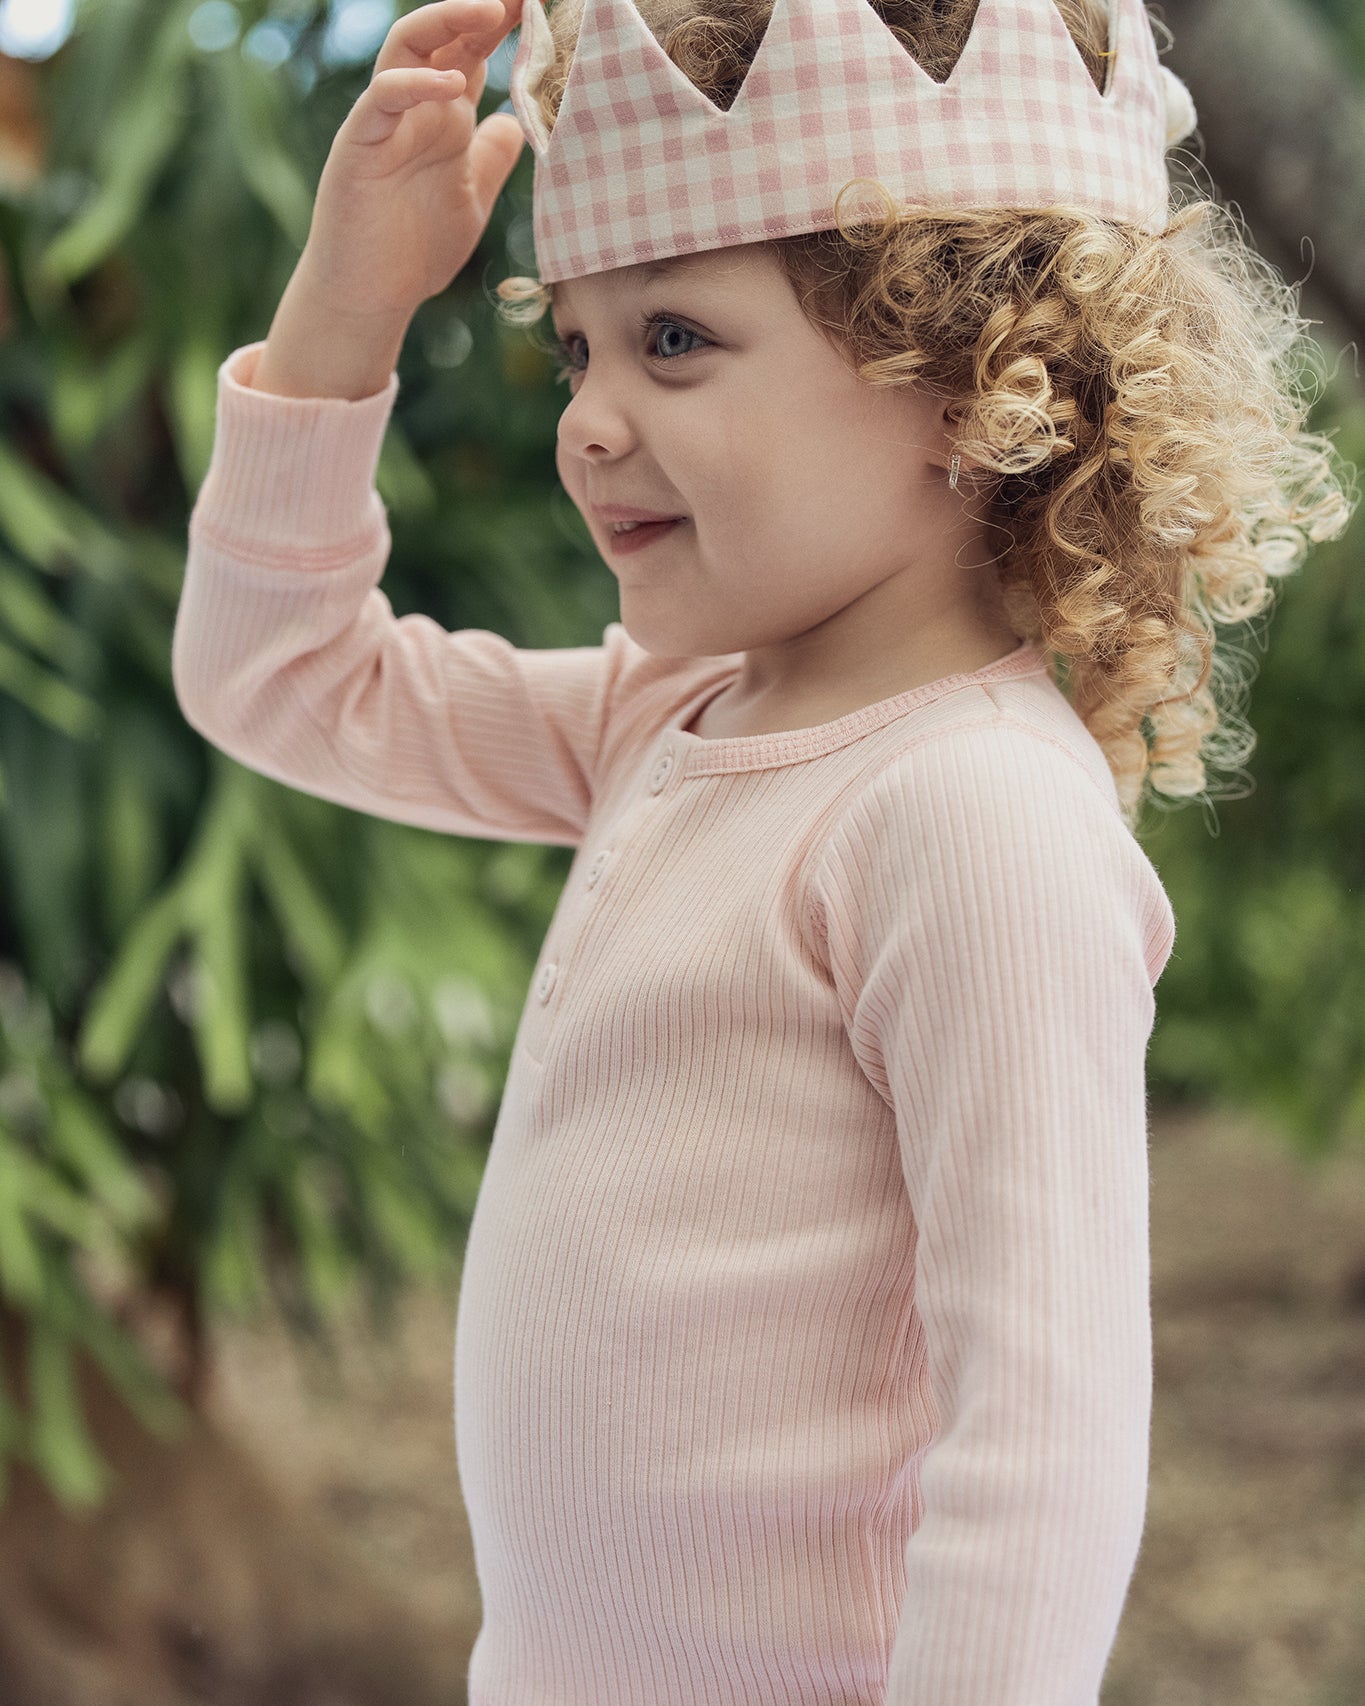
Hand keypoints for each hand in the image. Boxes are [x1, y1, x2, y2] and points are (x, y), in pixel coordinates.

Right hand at [299, 0, 527, 324]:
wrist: (372, 294)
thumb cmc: (415, 248)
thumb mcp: (472, 198)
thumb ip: (492, 158)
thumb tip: (517, 121)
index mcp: (444, 117)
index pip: (473, 51)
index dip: (504, 24)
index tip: (542, 5)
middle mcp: (415, 109)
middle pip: (443, 35)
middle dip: (479, 9)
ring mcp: (385, 122)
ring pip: (406, 48)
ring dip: (447, 22)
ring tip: (490, 11)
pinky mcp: (360, 145)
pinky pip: (382, 99)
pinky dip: (414, 85)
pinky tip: (451, 85)